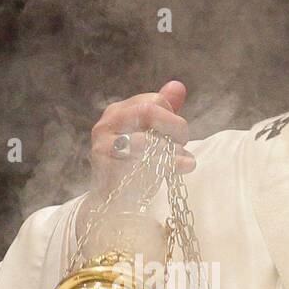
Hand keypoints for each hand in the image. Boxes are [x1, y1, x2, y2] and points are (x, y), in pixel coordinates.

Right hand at [88, 80, 194, 199]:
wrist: (115, 202)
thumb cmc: (136, 166)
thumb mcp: (152, 135)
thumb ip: (164, 111)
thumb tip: (178, 85)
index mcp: (119, 111)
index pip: (153, 100)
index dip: (173, 115)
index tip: (180, 134)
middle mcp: (107, 123)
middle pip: (148, 111)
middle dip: (174, 126)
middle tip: (184, 142)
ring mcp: (104, 144)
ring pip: (145, 139)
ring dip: (171, 150)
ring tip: (185, 160)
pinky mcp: (106, 166)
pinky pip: (141, 161)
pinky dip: (167, 164)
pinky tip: (181, 168)